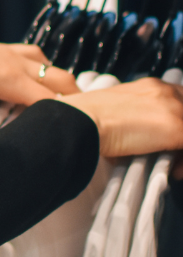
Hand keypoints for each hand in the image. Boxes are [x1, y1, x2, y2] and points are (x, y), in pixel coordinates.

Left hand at [0, 14, 78, 132]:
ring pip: (54, 69)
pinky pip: (39, 59)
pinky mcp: (8, 48)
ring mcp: (14, 52)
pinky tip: (34, 90)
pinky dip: (45, 74)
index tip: (69, 141)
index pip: (54, 102)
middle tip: (69, 131)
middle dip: (75, 106)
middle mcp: (18, 62)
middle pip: (65, 82)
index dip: (66, 122)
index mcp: (8, 78)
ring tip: (54, 115)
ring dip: (61, 89)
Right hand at [58, 78, 182, 157]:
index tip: (174, 140)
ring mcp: (174, 108)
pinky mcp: (176, 128)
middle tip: (175, 154)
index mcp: (151, 86)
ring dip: (182, 151)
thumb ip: (137, 115)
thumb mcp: (118, 110)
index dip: (180, 119)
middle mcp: (165, 92)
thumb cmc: (89, 118)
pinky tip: (174, 170)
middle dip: (182, 137)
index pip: (182, 99)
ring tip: (175, 164)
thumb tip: (145, 136)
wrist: (83, 121)